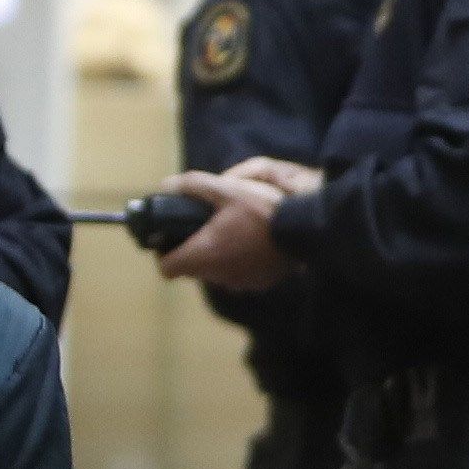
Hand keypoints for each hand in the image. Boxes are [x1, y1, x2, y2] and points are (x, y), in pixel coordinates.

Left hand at [154, 160, 311, 293]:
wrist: (304, 229)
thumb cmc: (263, 209)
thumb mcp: (226, 189)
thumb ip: (192, 185)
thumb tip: (167, 185)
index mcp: (204, 253)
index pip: (167, 269)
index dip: (164, 254)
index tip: (171, 239)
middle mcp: (218, 274)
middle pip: (191, 270)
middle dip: (192, 250)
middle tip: (203, 227)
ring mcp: (239, 282)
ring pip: (215, 273)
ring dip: (216, 257)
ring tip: (230, 232)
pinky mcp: (258, 283)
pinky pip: (238, 275)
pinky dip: (238, 262)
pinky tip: (250, 243)